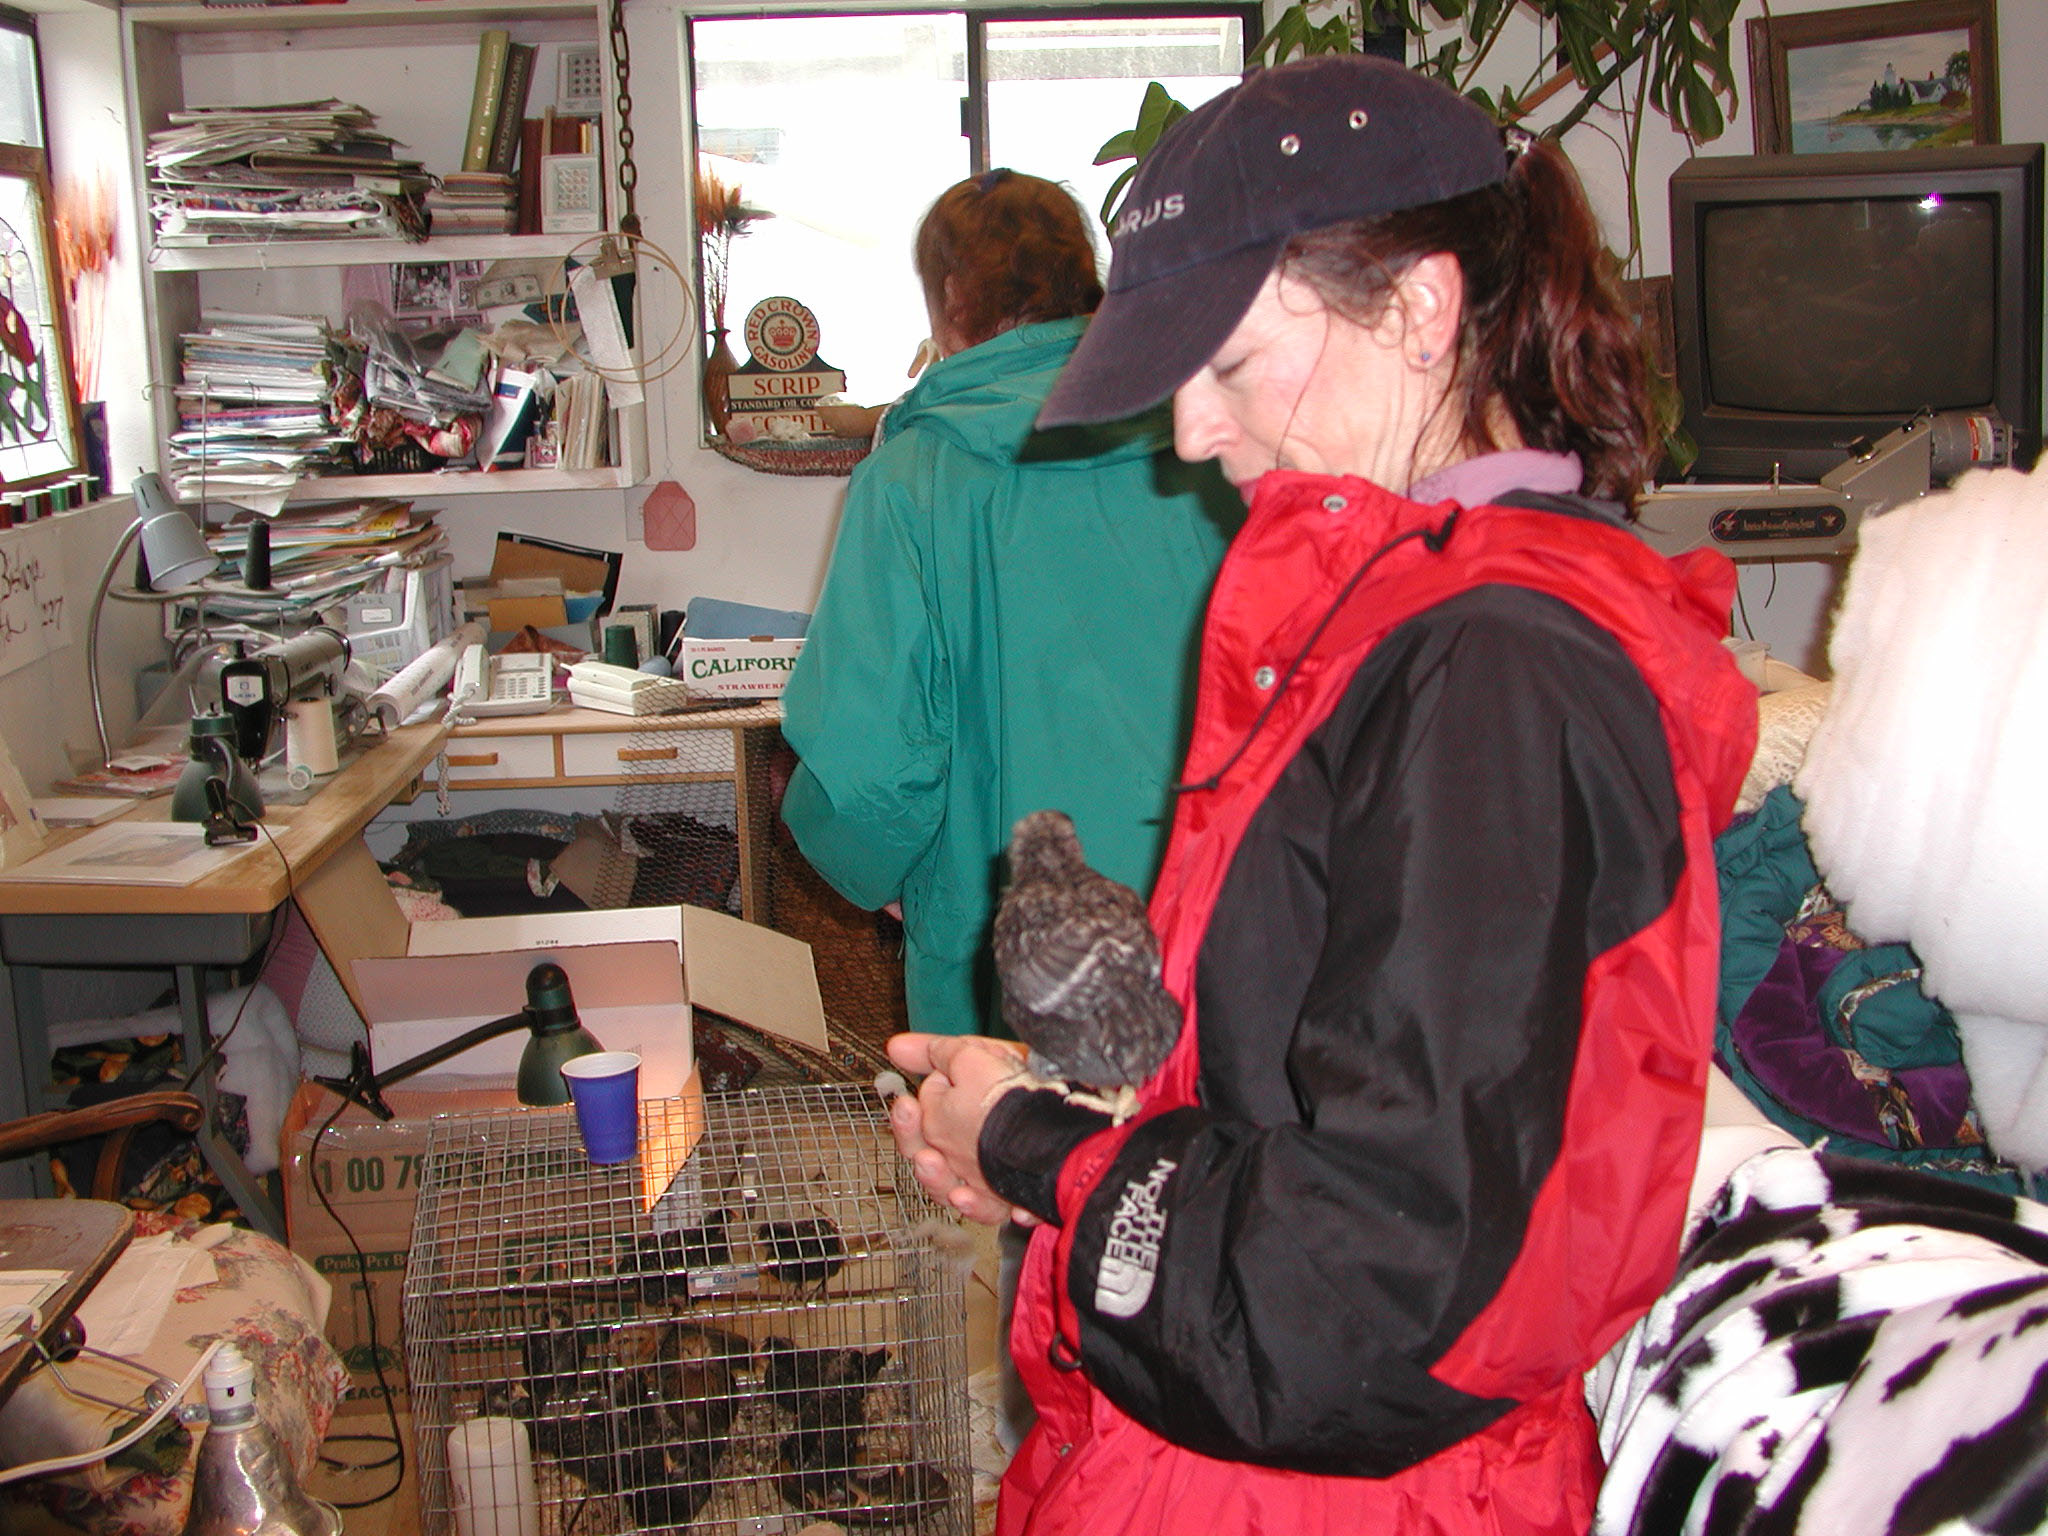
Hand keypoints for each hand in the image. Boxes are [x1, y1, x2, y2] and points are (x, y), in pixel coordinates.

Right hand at [885, 1032, 1034, 1226]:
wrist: (1067, 1113)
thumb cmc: (1021, 1086)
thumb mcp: (976, 1058)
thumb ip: (936, 1054)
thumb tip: (897, 1046)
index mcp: (951, 1123)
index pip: (916, 1130)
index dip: (906, 1120)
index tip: (906, 1105)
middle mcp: (965, 1154)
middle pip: (925, 1162)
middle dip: (913, 1146)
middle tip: (916, 1133)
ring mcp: (985, 1179)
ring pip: (947, 1191)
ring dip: (935, 1179)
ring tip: (931, 1163)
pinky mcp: (1007, 1200)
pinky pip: (988, 1211)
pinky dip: (978, 1205)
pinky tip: (972, 1195)